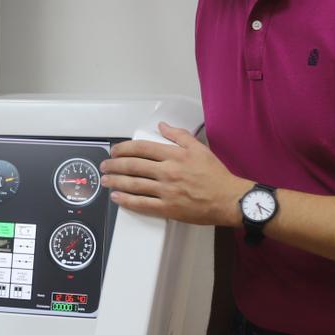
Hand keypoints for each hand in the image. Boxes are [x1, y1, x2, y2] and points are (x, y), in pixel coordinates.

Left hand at [101, 122, 252, 226]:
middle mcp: (168, 171)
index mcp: (174, 155)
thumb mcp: (199, 148)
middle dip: (114, 165)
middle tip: (104, 166)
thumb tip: (162, 126)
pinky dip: (127, 201)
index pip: (142, 148)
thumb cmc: (216, 175)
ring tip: (105, 180)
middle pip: (133, 166)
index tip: (114, 151)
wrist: (229, 199)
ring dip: (116, 181)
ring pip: (134, 184)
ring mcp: (167, 191)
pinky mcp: (168, 208)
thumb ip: (179, 135)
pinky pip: (142, 204)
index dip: (124, 149)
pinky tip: (117, 198)